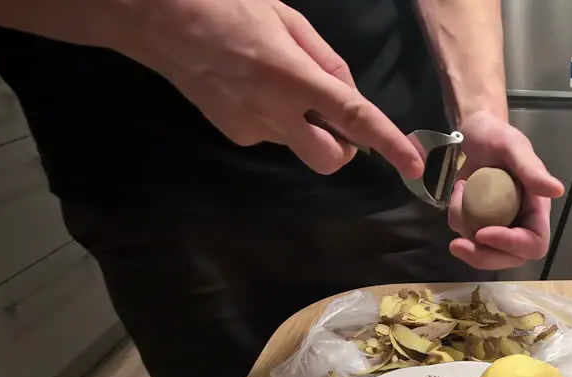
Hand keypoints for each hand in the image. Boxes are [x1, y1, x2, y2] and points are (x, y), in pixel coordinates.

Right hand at [121, 0, 423, 175]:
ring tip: (278, 85)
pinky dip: (277, 120)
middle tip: (334, 118)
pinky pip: (272, 136)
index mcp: (293, 76)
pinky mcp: (233, 134)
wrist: (158, 19)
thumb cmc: (229, 6)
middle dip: (344, 148)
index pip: (353, 118)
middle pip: (331, 159)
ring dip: (306, 128)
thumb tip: (350, 94)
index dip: (388, 144)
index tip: (413, 165)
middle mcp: (274, 111)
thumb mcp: (288, 20)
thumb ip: (326, 61)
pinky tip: (252, 89)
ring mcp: (251, 128)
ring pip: (300, 146)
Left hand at [447, 111, 565, 270]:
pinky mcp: (478, 221)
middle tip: (457, 245)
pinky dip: (456, 217)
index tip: (483, 232)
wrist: (475, 131)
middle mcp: (520, 221)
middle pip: (510, 259)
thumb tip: (557, 191)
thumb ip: (531, 170)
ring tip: (458, 194)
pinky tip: (457, 192)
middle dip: (483, 256)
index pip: (534, 243)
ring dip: (464, 232)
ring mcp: (498, 224)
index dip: (511, 245)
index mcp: (536, 209)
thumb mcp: (513, 148)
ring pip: (485, 252)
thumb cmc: (498, 135)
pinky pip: (466, 234)